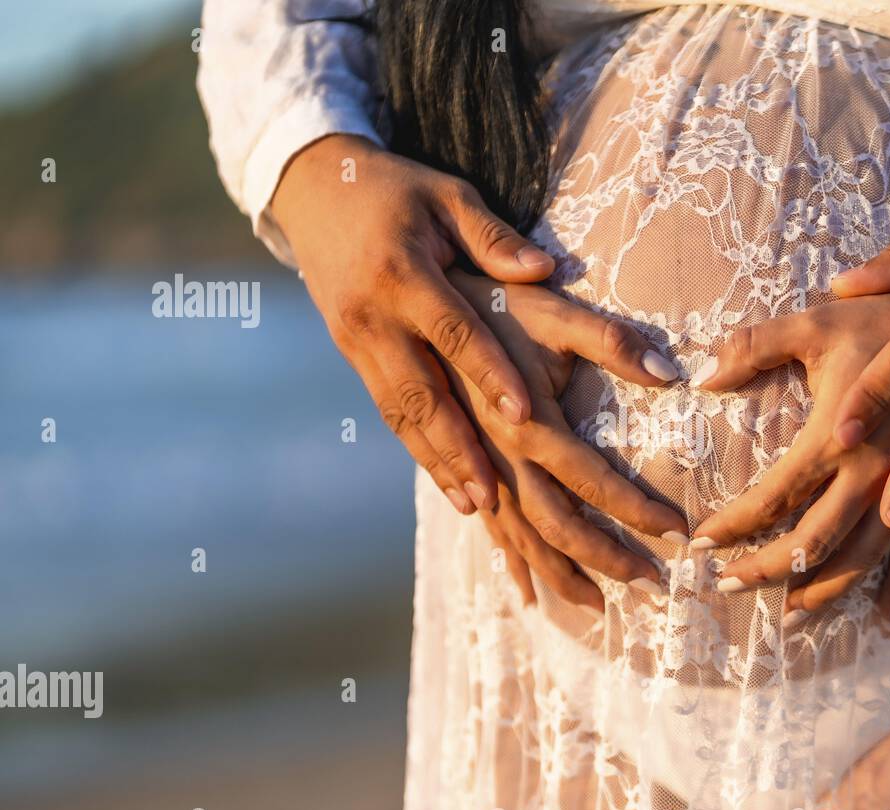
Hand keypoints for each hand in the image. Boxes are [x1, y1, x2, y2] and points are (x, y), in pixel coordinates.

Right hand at [271, 134, 554, 513]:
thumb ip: (493, 236)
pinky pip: (388, 411)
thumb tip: (543, 271)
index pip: (452, 331)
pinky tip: (448, 483)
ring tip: (477, 507)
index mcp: (401, 272)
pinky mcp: (351, 356)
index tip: (524, 414)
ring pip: (400, 414)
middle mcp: (372, 316)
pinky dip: (419, 449)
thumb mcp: (447, 195)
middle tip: (495, 496)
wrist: (314, 190)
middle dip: (458, 447)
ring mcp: (355, 341)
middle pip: (420, 392)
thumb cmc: (398, 189)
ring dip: (438, 463)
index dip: (488, 373)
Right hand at [445, 271, 688, 597]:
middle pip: (556, 526)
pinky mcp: (456, 466)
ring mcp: (472, 468)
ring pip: (518, 539)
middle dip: (606, 558)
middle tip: (654, 584)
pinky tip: (527, 594)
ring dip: (560, 574)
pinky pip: (485, 529)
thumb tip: (671, 371)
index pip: (593, 480)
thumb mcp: (549, 309)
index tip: (680, 532)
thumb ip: (609, 339)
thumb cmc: (488, 297)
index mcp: (526, 422)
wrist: (406, 295)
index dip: (637, 509)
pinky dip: (510, 563)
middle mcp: (496, 456)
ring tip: (598, 608)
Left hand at [688, 288, 889, 621]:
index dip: (731, 525)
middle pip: (812, 542)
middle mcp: (874, 474)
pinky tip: (880, 612)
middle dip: (766, 570)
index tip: (698, 543)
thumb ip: (753, 346)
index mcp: (837, 436)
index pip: (771, 498)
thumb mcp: (819, 321)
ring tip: (788, 617)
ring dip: (822, 591)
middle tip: (727, 586)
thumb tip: (700, 377)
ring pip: (861, 557)